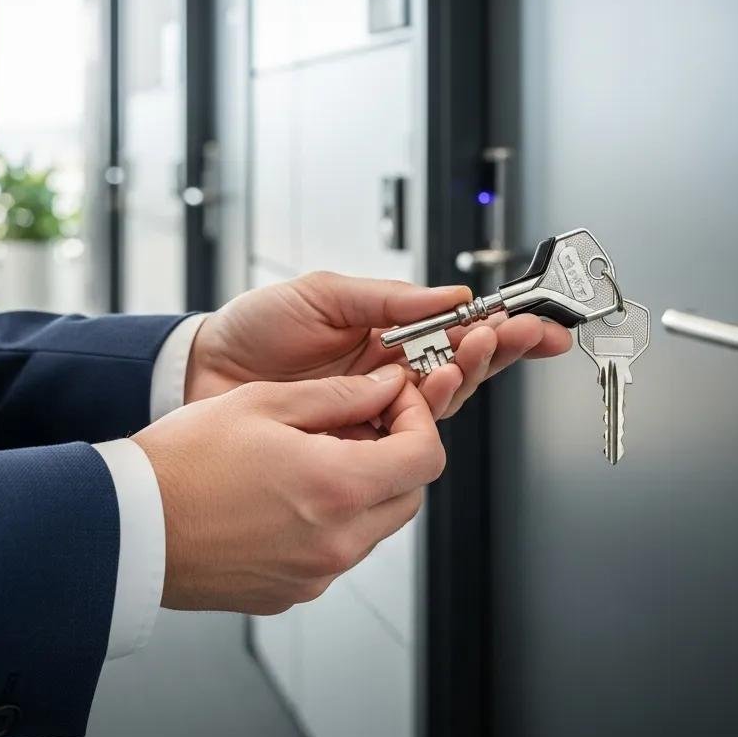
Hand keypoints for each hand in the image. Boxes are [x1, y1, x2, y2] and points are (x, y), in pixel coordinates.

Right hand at [133, 365, 444, 614]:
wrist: (124, 528)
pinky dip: (336, 519)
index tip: (394, 400)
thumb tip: (387, 385)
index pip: (426, 457)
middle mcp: (337, 542)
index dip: (419, 419)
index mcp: (338, 488)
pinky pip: (340, 551)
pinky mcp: (293, 593)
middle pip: (410, 494)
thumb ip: (340, 395)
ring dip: (367, 487)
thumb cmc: (184, 462)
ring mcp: (316, 574)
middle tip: (361, 423)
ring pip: (378, 524)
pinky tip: (293, 493)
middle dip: (398, 453)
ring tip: (318, 454)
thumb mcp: (266, 403)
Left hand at [185, 272, 572, 418]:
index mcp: (389, 336)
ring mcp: (375, 410)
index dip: (500, 328)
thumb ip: (388, 299)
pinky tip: (435, 385)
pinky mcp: (354, 441)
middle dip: (498, 351)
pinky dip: (425, 410)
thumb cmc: (257, 328)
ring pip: (441, 401)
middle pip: (463, 369)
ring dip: (466, 374)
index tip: (535, 320)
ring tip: (473, 351)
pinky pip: (402, 431)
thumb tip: (451, 296)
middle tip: (521, 334)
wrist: (202, 371)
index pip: (457, 332)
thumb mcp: (324, 295)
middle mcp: (391, 376)